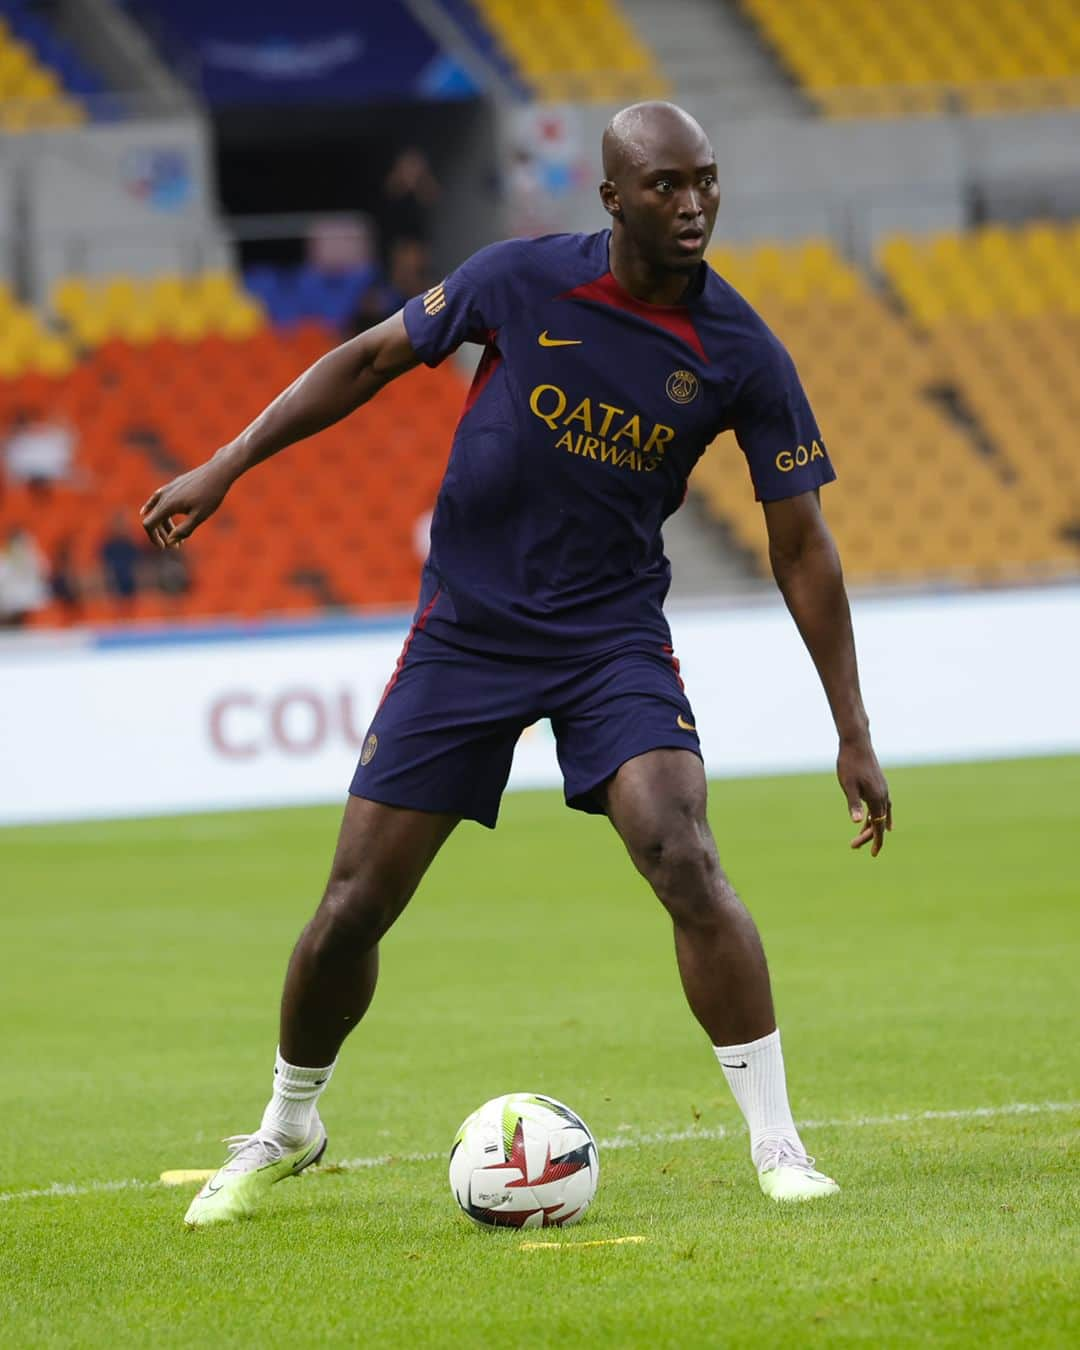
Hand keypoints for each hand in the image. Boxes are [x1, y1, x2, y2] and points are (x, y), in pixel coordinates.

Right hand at [140, 459, 231, 547]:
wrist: (218, 472)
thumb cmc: (211, 495)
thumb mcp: (199, 516)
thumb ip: (184, 531)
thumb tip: (170, 542)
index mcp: (167, 504)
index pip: (149, 524)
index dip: (153, 538)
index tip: (164, 547)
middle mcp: (163, 495)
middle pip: (152, 518)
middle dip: (160, 534)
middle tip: (175, 546)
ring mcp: (167, 488)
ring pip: (157, 509)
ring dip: (164, 525)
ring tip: (178, 536)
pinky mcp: (173, 485)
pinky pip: (160, 500)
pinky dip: (159, 511)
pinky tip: (155, 513)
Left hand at [837, 736, 892, 857]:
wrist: (856, 743)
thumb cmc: (849, 764)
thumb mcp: (848, 785)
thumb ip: (853, 803)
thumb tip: (856, 821)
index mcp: (877, 798)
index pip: (878, 826)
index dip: (876, 841)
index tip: (873, 854)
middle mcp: (883, 795)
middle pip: (879, 822)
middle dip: (868, 836)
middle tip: (853, 846)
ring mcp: (883, 789)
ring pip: (880, 814)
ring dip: (871, 826)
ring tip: (859, 837)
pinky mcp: (879, 784)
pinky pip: (881, 805)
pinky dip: (878, 814)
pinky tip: (874, 817)